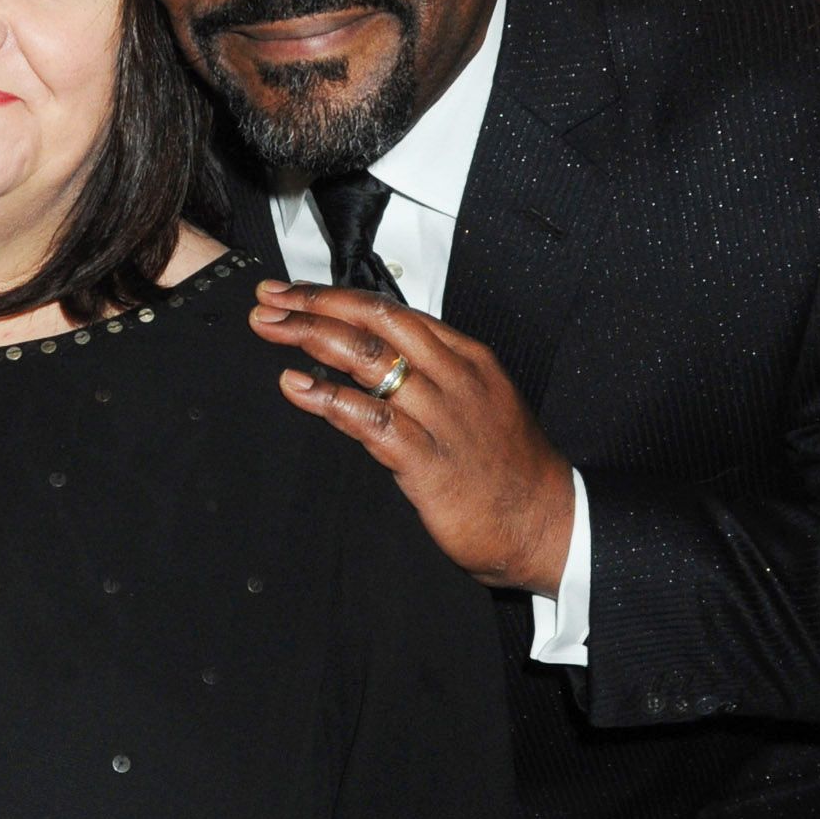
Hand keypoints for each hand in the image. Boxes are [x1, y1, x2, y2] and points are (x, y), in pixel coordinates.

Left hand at [250, 281, 576, 594]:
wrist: (549, 526)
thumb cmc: (508, 473)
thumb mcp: (474, 407)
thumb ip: (429, 381)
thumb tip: (372, 366)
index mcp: (466, 358)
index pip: (392, 310)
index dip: (337, 298)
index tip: (294, 292)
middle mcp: (454, 378)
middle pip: (376, 322)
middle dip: (316, 305)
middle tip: (270, 301)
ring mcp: (443, 417)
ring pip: (370, 360)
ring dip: (312, 339)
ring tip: (272, 330)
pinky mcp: (430, 462)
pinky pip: (371, 421)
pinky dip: (330, 400)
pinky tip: (297, 387)